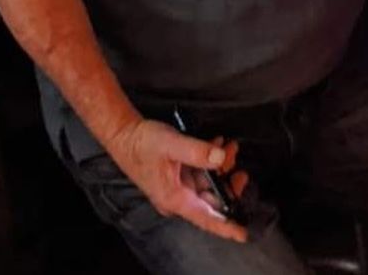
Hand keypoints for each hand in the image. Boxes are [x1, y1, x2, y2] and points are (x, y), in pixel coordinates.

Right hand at [107, 118, 248, 242]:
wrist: (124, 134)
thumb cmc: (142, 142)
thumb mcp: (171, 144)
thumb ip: (197, 151)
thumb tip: (220, 158)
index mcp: (175, 198)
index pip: (206, 218)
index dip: (227, 226)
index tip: (244, 232)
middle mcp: (177, 198)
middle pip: (211, 200)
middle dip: (229, 184)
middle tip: (239, 169)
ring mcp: (177, 188)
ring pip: (208, 185)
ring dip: (221, 167)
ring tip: (228, 147)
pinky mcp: (178, 177)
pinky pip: (201, 174)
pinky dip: (211, 161)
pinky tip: (216, 145)